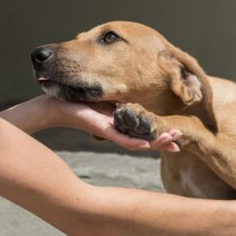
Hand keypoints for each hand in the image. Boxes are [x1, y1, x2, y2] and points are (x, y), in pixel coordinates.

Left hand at [49, 97, 180, 151]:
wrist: (55, 105)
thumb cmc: (76, 99)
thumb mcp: (103, 97)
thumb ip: (118, 98)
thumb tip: (132, 91)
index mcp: (119, 122)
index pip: (144, 131)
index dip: (160, 135)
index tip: (177, 136)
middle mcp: (117, 130)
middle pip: (144, 139)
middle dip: (163, 140)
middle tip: (180, 141)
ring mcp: (110, 131)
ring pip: (137, 142)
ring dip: (155, 143)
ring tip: (173, 141)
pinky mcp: (102, 129)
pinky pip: (121, 139)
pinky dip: (135, 142)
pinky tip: (147, 145)